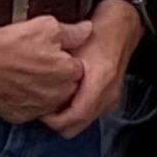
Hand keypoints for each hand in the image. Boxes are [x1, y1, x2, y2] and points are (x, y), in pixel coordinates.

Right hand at [0, 14, 87, 124]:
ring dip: (45, 92)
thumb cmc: (11, 42)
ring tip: (30, 75)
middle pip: (68, 89)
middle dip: (60, 78)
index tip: (59, 55)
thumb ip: (73, 32)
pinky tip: (18, 87)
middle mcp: (56, 95)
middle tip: (44, 65)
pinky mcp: (18, 117)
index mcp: (68, 73)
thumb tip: (88, 30)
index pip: (80, 70)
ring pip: (50, 102)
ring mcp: (38, 109)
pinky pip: (31, 111)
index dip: (69, 61)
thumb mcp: (47, 27)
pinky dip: (28, 102)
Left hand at [49, 4, 138, 136]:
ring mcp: (111, 100)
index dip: (53, 119)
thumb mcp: (73, 46)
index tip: (41, 111)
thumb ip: (58, 67)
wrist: (120, 29)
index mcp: (100, 81)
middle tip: (44, 108)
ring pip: (81, 125)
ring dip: (66, 119)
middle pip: (76, 127)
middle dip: (57, 122)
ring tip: (54, 102)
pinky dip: (76, 114)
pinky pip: (89, 117)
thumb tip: (36, 84)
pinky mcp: (111, 101)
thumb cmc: (96, 35)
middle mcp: (108, 95)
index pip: (75, 115)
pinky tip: (67, 100)